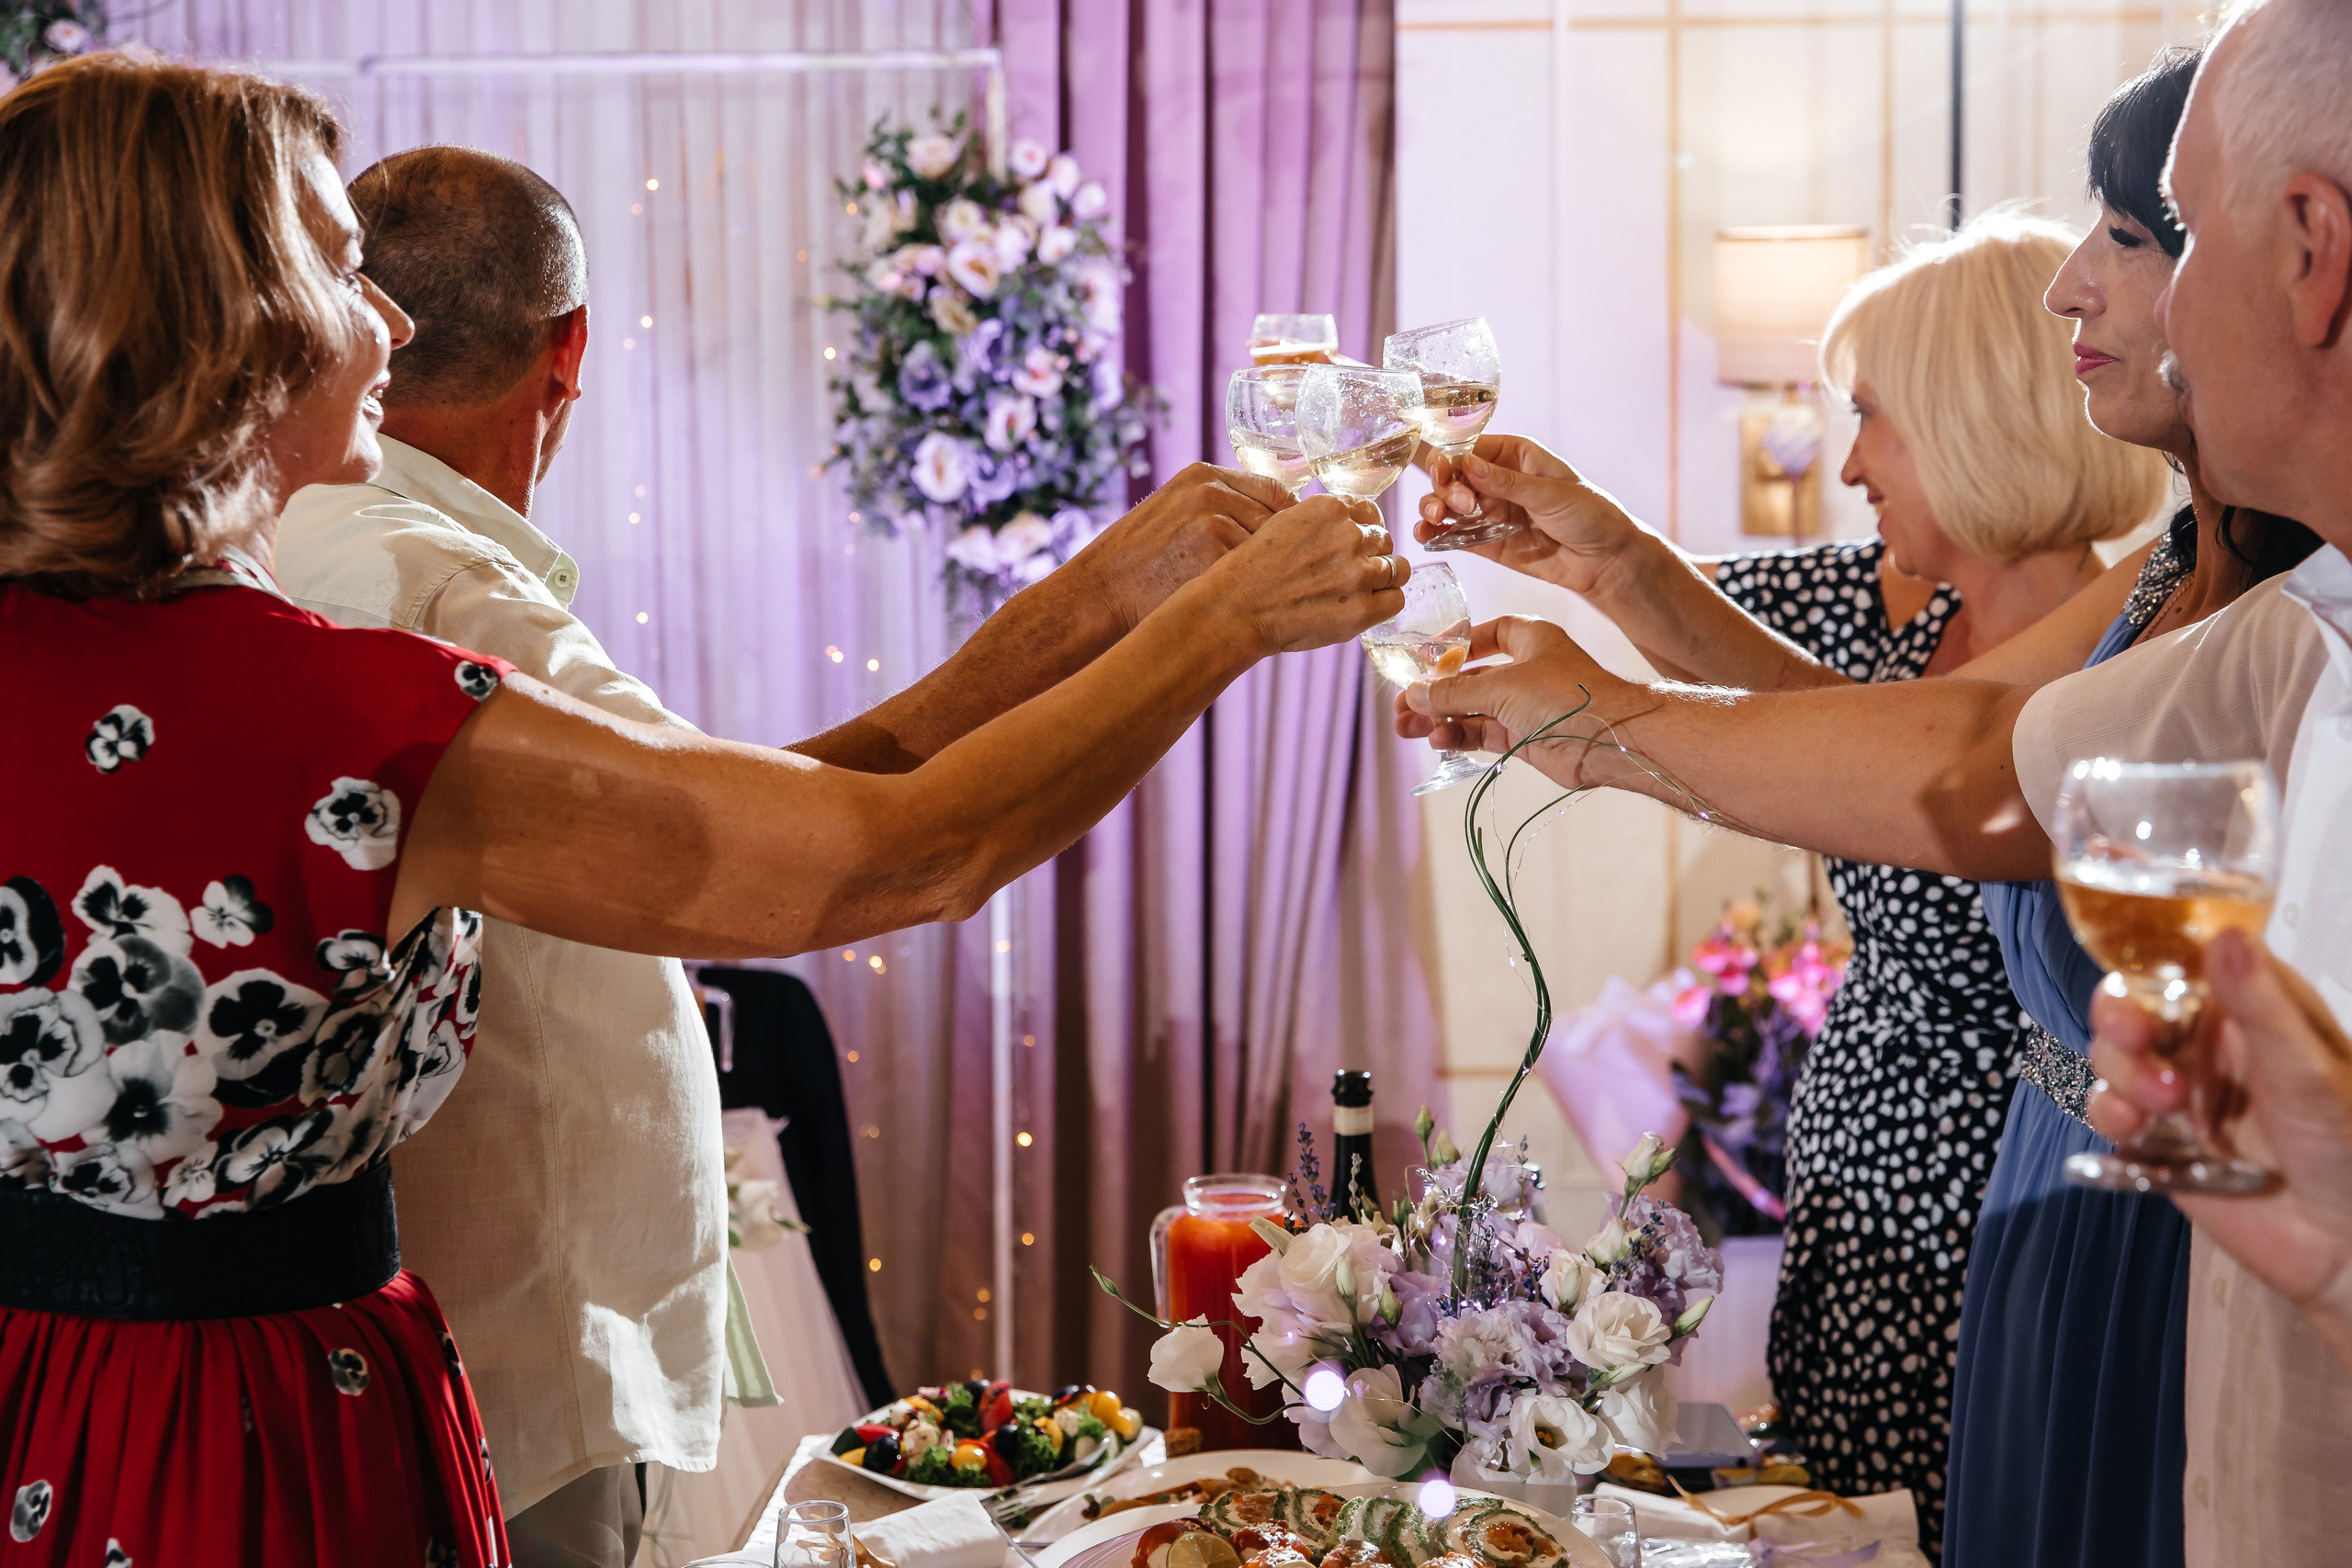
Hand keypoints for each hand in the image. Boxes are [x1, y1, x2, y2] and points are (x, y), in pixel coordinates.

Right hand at [1060, 462, 1295, 633]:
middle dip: (1284, 552)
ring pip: (1271, 550)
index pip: (1274, 491)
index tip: (1295, 547)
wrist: (1100, 594)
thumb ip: (1218, 506)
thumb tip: (1275, 521)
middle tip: (1285, 580)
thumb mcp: (1173, 513)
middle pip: (1279, 520)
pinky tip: (1251, 609)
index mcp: (1203, 475)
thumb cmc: (1138, 563)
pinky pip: (1257, 576)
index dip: (1289, 523)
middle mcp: (1211, 491)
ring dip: (1273, 574)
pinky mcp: (1214, 556)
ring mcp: (1214, 521)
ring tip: (1265, 598)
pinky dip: (1259, 594)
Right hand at [1192, 493, 1403, 655]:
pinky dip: (1385, 603)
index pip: (1369, 512)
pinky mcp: (1361, 609)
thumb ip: (1320, 522)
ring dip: (1381, 579)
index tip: (1355, 543)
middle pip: (1384, 540)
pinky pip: (1396, 599)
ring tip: (1358, 591)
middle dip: (1372, 554)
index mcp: (1329, 509)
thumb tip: (1349, 525)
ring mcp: (1357, 574)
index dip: (1364, 529)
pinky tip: (1365, 607)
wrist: (1235, 610)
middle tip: (1350, 573)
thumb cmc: (1250, 571)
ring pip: (1397, 569)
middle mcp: (1348, 536)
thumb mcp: (1282, 524)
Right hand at [1394, 616, 1634, 781]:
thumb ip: (1452, 693)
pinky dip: (1459, 736)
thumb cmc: (1565, 695)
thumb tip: (1413, 693)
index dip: (1456, 644)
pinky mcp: (1524, 737)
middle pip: (1470, 678)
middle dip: (1435, 692)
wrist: (1609, 739)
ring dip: (1440, 718)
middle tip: (1401, 705)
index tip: (1425, 657)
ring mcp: (1525, 706)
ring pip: (1472, 709)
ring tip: (1406, 727)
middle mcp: (1527, 670)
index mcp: (1529, 639)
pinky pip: (1483, 733)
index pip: (1487, 634)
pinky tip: (1438, 740)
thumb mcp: (1501, 686)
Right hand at [1416, 435, 1643, 595]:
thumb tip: (1468, 464)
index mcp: (1515, 456)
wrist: (1606, 560)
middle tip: (1461, 505)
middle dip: (1445, 488)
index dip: (1452, 460)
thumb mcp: (1551, 493)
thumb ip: (1508, 482)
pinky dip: (1437, 534)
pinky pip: (1455, 535)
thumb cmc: (1590, 515)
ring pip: (1448, 505)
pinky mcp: (1487, 542)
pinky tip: (1427, 535)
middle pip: (1453, 477)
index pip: (1470, 450)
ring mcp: (1491, 512)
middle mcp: (1498, 481)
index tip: (1445, 473)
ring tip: (1433, 518)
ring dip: (1433, 509)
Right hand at [2088, 929, 2351, 1367]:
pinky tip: (2136, 1128)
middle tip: (2136, 1037)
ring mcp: (2180, 1091)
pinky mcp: (2158, 1138)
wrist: (2342, 1242)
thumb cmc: (2350, 1148)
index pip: (2179, 960)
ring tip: (2164, 1102)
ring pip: (2111, 1058)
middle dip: (2120, 1020)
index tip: (2138, 978)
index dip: (2145, 961)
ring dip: (2122, 1074)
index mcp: (2249, 1010)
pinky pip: (2108, 1113)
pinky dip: (2110, 1116)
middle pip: (2131, 1006)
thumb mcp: (2307, 1067)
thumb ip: (2260, 1004)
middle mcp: (2208, 1044)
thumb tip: (2227, 939)